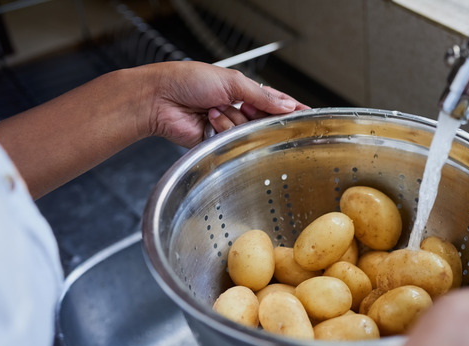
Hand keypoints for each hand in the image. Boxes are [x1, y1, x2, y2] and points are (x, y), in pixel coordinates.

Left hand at [143, 61, 307, 146]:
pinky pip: (231, 140)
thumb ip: (262, 96)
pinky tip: (209, 120)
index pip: (274, 100)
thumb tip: (285, 106)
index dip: (290, 108)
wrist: (160, 99)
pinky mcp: (216, 141)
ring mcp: (227, 125)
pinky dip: (221, 129)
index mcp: (242, 90)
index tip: (308, 115)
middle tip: (244, 107)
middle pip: (263, 119)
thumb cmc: (188, 80)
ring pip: (247, 131)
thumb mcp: (231, 81)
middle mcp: (236, 108)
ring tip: (214, 109)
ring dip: (232, 120)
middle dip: (256, 114)